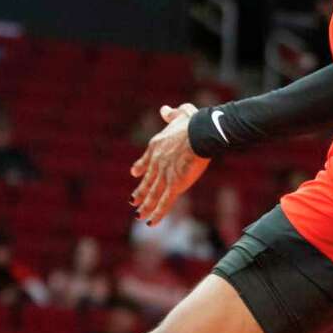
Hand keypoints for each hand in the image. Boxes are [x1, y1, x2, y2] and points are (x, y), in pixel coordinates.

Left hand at [130, 103, 208, 223]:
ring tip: (139, 215)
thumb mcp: (181, 114)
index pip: (146, 160)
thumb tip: (164, 109)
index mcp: (157, 146)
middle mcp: (157, 163)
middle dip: (141, 192)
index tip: (135, 173)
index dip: (141, 168)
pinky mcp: (174, 185)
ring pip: (153, 195)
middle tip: (133, 202)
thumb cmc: (193, 123)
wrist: (199, 134)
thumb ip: (171, 114)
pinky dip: (157, 213)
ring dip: (146, 206)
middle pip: (148, 181)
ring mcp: (164, 175)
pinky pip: (164, 203)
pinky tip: (151, 222)